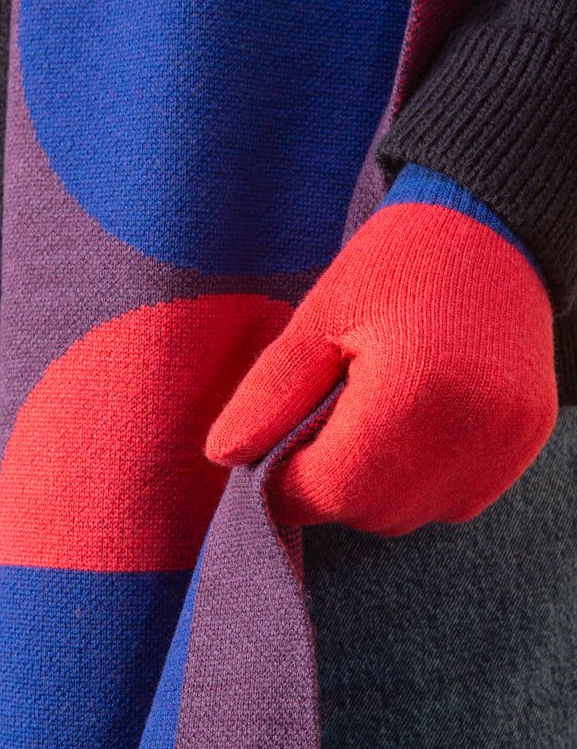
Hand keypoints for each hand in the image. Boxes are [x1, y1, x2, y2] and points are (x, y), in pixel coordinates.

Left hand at [205, 195, 556, 533]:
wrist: (493, 232)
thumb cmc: (397, 264)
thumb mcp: (319, 316)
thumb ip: (269, 393)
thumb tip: (224, 456)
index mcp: (414, 394)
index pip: (330, 490)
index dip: (285, 484)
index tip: (268, 452)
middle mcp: (471, 432)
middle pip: (369, 512)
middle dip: (328, 484)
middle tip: (321, 421)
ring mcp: (506, 445)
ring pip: (408, 515)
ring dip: (372, 488)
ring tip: (368, 417)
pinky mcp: (524, 446)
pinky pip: (452, 501)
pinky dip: (416, 481)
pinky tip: (410, 425)